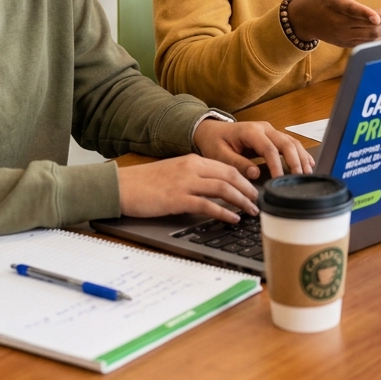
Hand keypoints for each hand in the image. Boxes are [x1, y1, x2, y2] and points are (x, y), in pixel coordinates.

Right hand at [117, 153, 258, 222]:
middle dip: (248, 189)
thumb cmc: (145, 183)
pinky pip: (207, 205)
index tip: (254, 189)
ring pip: (223, 188)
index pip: (227, 166)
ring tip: (251, 211)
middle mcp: (192, 168)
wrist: (122, 186)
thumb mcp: (174, 172)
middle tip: (259, 201)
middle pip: (230, 175)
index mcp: (193, 160)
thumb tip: (215, 190)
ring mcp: (185, 183)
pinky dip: (224, 212)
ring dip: (241, 200)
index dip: (245, 178)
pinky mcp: (177, 199)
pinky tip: (232, 219)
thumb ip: (194, 177)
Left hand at [193, 118, 315, 178]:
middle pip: (286, 143)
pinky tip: (307, 163)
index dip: (277, 165)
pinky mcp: (272, 135)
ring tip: (308, 173)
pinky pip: (290, 143)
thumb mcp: (219, 155)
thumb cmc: (215, 142)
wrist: (212, 130)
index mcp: (250, 131)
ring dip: (301, 157)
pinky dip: (300, 153)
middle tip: (300, 178)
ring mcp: (269, 130)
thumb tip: (255, 174)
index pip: (269, 148)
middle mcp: (263, 128)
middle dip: (295, 161)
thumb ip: (237, 164)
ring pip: (291, 141)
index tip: (280, 180)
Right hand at [286, 0, 380, 48]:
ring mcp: (343, 35)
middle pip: (369, 25)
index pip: (351, 11)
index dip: (365, 14)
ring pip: (372, 35)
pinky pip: (368, 42)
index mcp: (334, 4)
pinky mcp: (346, 43)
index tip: (378, 16)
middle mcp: (339, 23)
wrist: (302, 20)